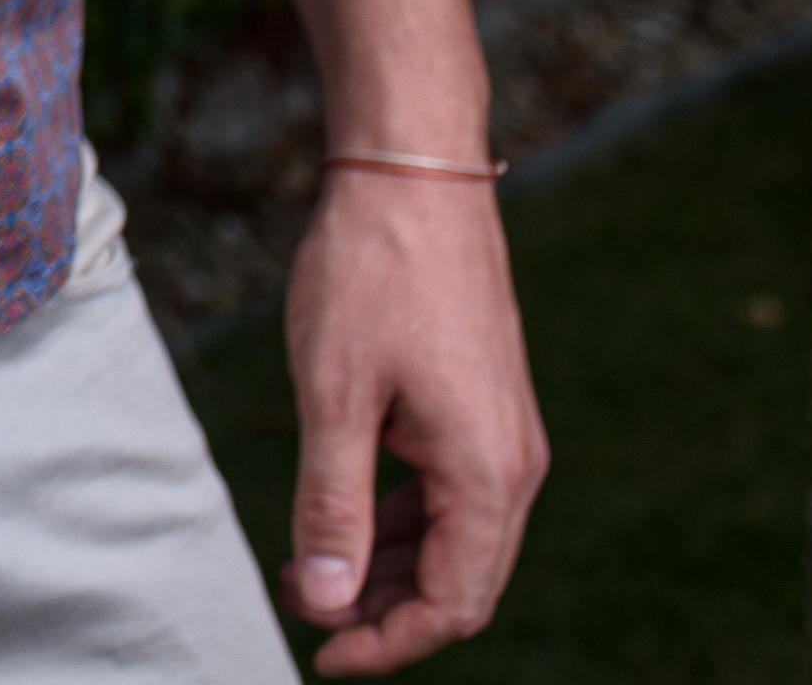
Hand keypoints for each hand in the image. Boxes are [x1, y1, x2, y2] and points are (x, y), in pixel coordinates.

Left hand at [278, 164, 546, 670]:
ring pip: (450, 537)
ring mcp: (501, 434)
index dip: (388, 643)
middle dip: (381, 610)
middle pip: (458, 580)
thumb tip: (324, 598)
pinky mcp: (479, 407)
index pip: (453, 602)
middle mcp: (511, 464)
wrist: (413, 174)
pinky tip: (339, 518)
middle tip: (299, 612)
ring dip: (384, 565)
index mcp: (486, 473)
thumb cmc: (371, 274)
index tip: (322, 656)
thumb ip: (331, 503)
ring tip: (304, 571)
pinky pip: (445, 492)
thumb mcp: (334, 395)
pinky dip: (396, 518)